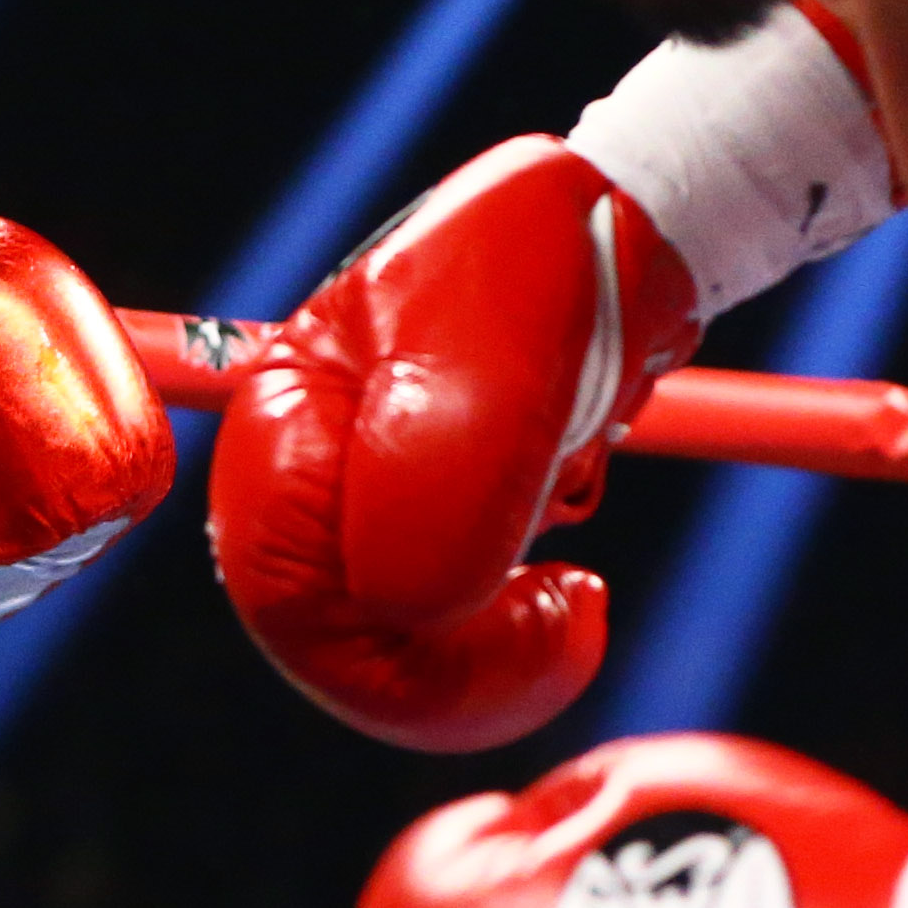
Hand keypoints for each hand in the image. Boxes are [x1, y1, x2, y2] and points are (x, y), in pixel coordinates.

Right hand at [210, 139, 699, 752]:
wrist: (623, 237)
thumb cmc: (547, 263)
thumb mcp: (499, 353)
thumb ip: (440, 476)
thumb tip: (409, 609)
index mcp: (287, 421)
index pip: (284, 591)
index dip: (390, 646)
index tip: (527, 611)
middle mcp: (311, 476)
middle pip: (331, 643)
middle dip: (453, 671)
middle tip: (570, 625)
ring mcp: (366, 510)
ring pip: (395, 653)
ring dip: (495, 654)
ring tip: (576, 601)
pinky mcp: (427, 536)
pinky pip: (448, 637)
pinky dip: (513, 632)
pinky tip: (567, 587)